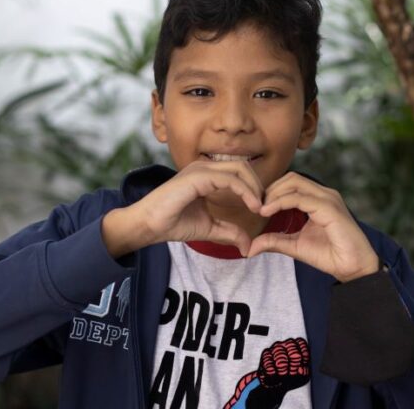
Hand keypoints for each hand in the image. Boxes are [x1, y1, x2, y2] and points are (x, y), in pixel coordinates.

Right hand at [130, 160, 263, 253]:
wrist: (149, 225)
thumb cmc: (173, 223)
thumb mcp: (209, 229)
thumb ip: (229, 232)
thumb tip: (248, 246)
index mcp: (207, 175)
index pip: (239, 172)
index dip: (255, 188)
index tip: (262, 209)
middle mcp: (204, 167)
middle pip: (244, 167)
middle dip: (258, 186)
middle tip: (265, 207)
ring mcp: (201, 169)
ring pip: (240, 169)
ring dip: (255, 188)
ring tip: (259, 208)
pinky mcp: (198, 176)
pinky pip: (230, 179)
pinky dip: (245, 192)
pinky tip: (252, 207)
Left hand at [246, 172, 379, 281]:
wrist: (353, 268)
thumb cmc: (329, 255)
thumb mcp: (294, 246)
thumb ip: (274, 241)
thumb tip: (249, 247)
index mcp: (318, 199)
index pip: (290, 183)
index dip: (271, 191)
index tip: (256, 207)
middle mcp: (324, 194)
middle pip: (291, 178)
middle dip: (270, 189)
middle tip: (256, 206)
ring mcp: (328, 199)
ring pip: (294, 183)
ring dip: (273, 194)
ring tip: (261, 209)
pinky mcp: (330, 208)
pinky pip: (300, 198)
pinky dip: (280, 202)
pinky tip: (268, 212)